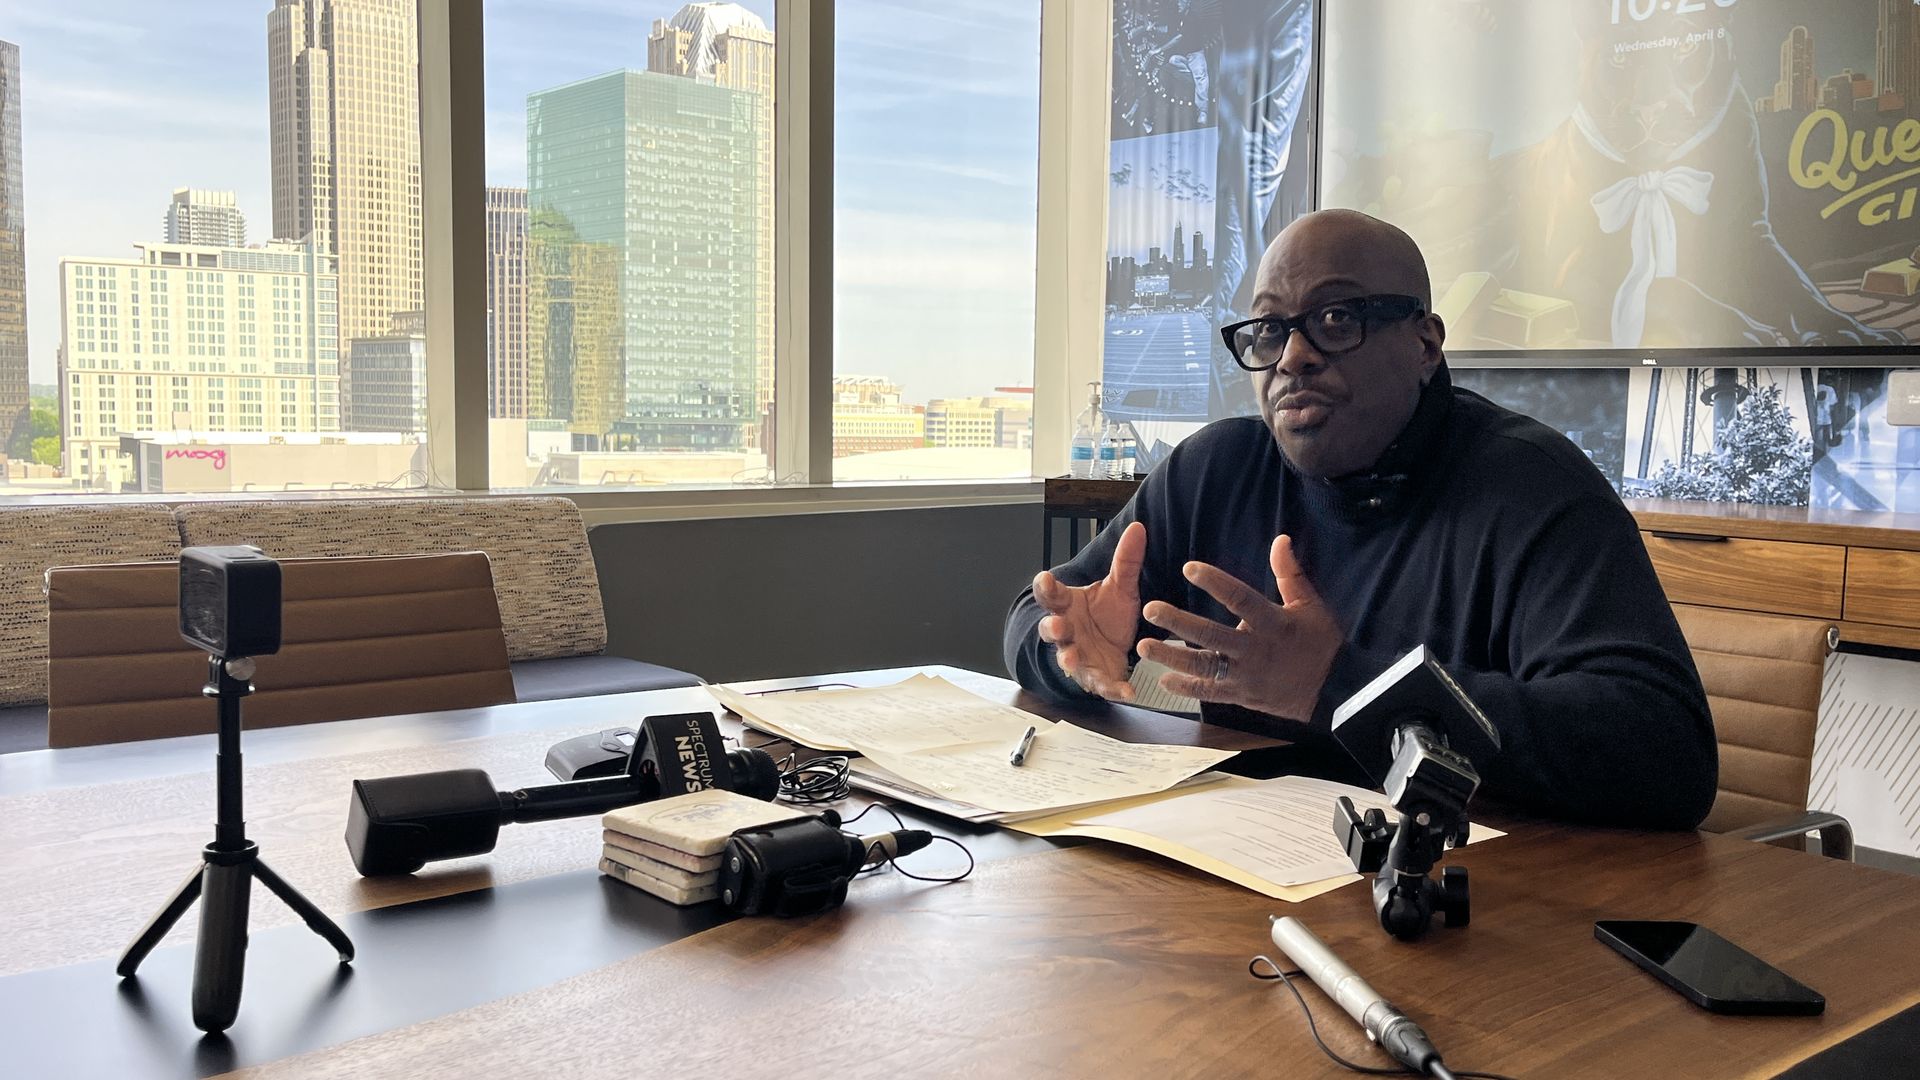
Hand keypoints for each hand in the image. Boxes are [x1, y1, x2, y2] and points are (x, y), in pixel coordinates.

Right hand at [1032, 521, 1145, 701]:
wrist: (1113, 648)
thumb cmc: (1107, 616)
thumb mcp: (1120, 587)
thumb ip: (1126, 561)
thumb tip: (1137, 527)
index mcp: (1068, 606)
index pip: (1050, 594)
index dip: (1045, 587)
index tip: (1045, 578)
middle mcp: (1067, 631)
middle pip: (1050, 629)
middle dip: (1051, 627)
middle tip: (1055, 624)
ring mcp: (1078, 656)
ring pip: (1067, 658)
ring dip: (1067, 659)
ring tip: (1070, 659)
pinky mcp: (1096, 677)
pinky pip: (1102, 684)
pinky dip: (1113, 689)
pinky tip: (1128, 692)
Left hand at [1136, 534, 1342, 720]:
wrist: (1335, 690)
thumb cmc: (1322, 642)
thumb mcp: (1310, 604)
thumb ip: (1290, 573)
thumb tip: (1280, 539)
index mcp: (1273, 623)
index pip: (1240, 598)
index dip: (1215, 582)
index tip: (1188, 567)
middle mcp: (1255, 650)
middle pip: (1212, 636)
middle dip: (1179, 623)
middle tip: (1151, 609)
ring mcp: (1247, 676)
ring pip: (1204, 667)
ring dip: (1172, 657)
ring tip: (1144, 646)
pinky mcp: (1243, 696)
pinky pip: (1211, 693)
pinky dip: (1187, 689)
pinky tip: (1163, 680)